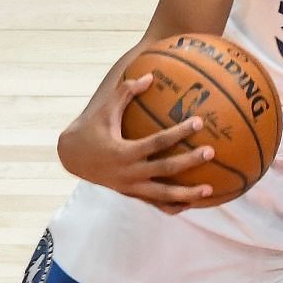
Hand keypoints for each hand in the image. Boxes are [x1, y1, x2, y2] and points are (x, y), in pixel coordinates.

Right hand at [57, 71, 217, 211]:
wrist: (72, 157)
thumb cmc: (91, 127)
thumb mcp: (104, 109)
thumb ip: (125, 91)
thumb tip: (150, 76)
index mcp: (123, 152)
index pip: (157, 142)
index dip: (179, 133)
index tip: (199, 122)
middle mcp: (128, 173)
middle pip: (165, 170)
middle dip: (189, 162)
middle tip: (210, 152)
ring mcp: (130, 187)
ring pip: (162, 195)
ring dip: (187, 194)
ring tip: (210, 191)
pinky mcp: (131, 194)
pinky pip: (155, 204)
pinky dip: (173, 206)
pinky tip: (192, 204)